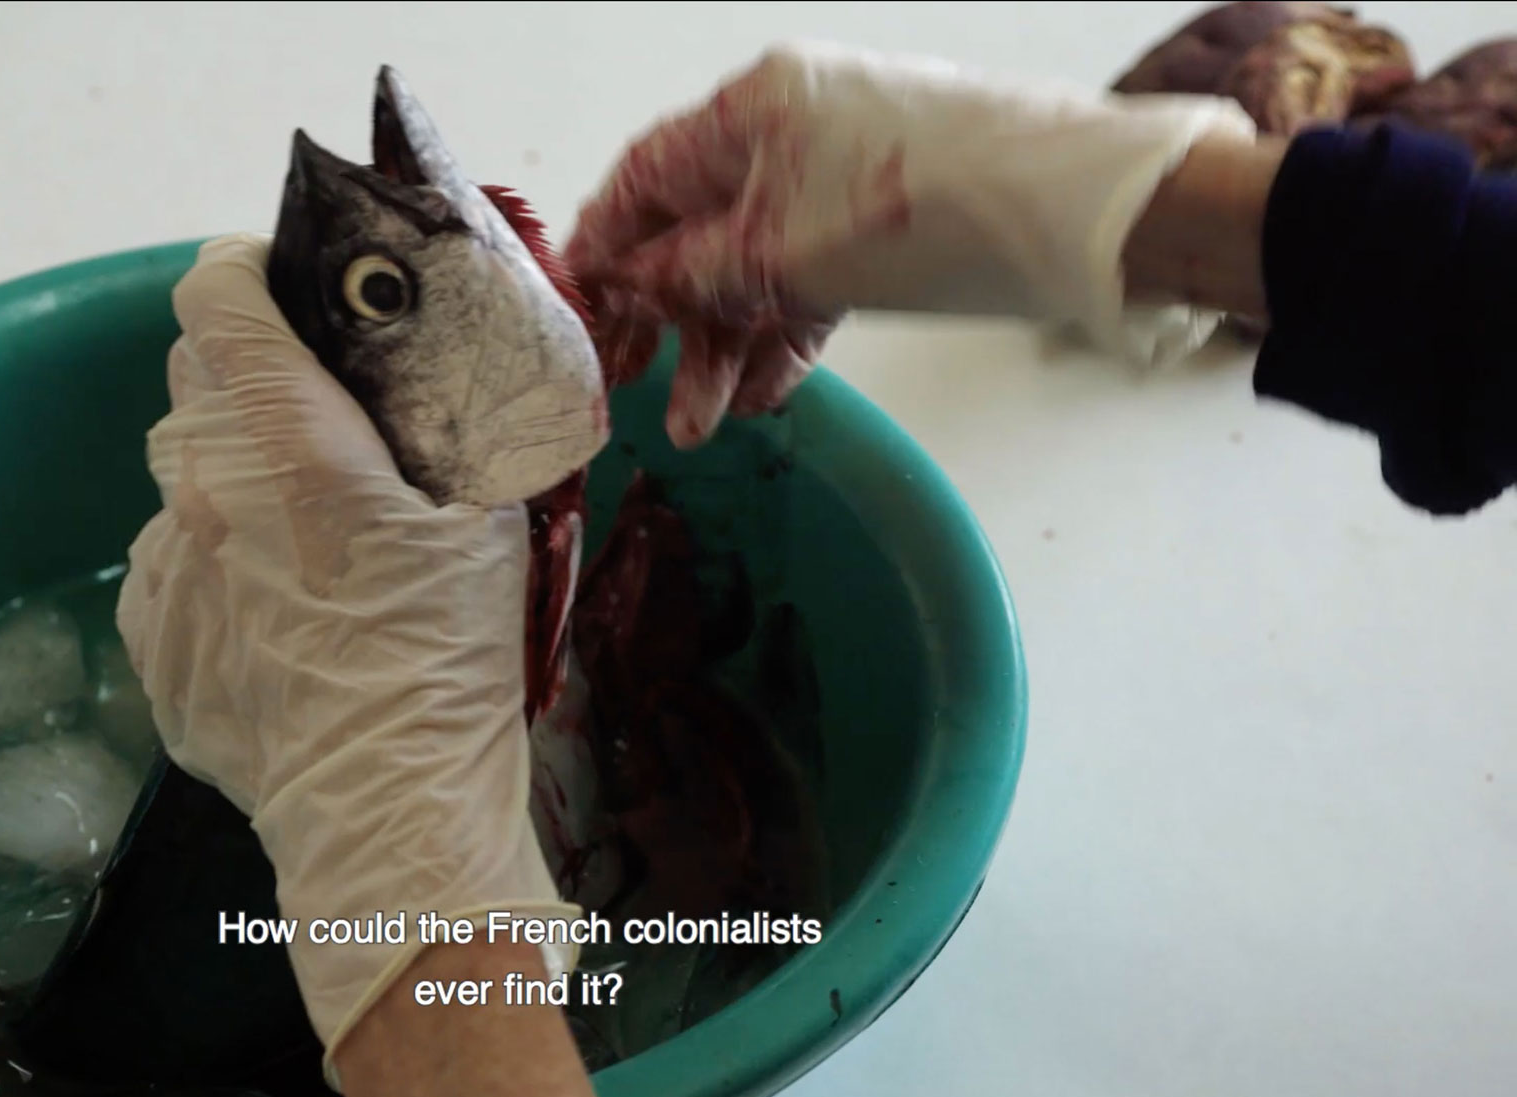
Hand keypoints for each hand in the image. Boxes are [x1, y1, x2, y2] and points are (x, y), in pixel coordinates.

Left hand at [115, 234, 579, 1083]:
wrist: (388, 814)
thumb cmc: (450, 664)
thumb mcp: (488, 518)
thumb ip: (447, 422)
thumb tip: (428, 368)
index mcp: (294, 444)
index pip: (216, 293)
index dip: (247, 272)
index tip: (283, 289)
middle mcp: (208, 490)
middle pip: (196, 375)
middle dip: (252, 376)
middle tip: (320, 422)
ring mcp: (164, 564)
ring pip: (181, 471)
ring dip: (233, 474)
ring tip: (303, 539)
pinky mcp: (147, 631)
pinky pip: (165, 556)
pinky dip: (210, 559)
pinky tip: (274, 610)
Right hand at [566, 42, 1257, 448]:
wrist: (1080, 218)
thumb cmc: (927, 211)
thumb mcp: (781, 254)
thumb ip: (692, 276)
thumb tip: (628, 290)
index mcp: (749, 111)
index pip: (641, 180)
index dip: (600, 252)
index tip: (576, 320)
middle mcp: (786, 136)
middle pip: (693, 233)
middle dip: (663, 320)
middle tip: (631, 390)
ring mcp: (836, 183)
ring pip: (751, 269)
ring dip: (722, 348)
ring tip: (702, 427)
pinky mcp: (881, 228)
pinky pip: (808, 284)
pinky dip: (784, 337)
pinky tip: (765, 397)